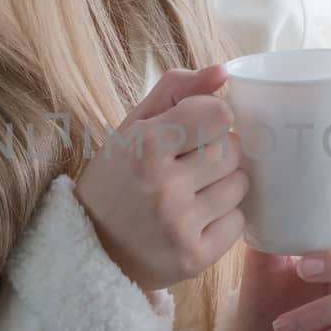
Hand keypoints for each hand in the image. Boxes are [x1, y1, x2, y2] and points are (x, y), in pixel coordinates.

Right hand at [73, 64, 248, 292]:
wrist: (91, 250)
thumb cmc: (116, 180)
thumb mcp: (132, 127)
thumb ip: (176, 91)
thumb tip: (223, 72)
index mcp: (145, 146)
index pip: (218, 115)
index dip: (211, 119)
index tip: (195, 129)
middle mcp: (163, 187)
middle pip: (232, 150)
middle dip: (216, 153)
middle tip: (189, 165)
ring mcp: (180, 226)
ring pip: (240, 186)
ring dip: (223, 185)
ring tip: (191, 192)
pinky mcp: (195, 258)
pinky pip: (238, 222)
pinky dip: (222, 219)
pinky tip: (195, 219)